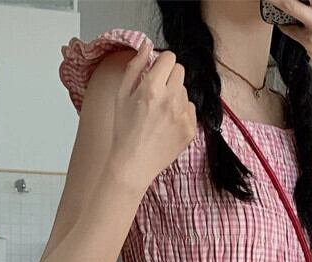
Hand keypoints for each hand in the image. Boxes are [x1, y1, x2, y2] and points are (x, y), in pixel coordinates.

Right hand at [109, 40, 197, 190]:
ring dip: (175, 96)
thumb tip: (147, 46)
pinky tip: (167, 124)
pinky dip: (181, 113)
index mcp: (152, 88)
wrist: (133, 165)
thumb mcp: (121, 95)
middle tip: (157, 93)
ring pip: (185, 91)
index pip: (169, 57)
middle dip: (169, 77)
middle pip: (180, 70)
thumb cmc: (124, 132)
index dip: (161, 63)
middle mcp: (171, 99)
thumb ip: (135, 67)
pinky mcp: (190, 129)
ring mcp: (183, 115)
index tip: (156, 72)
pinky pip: (191, 109)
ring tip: (160, 114)